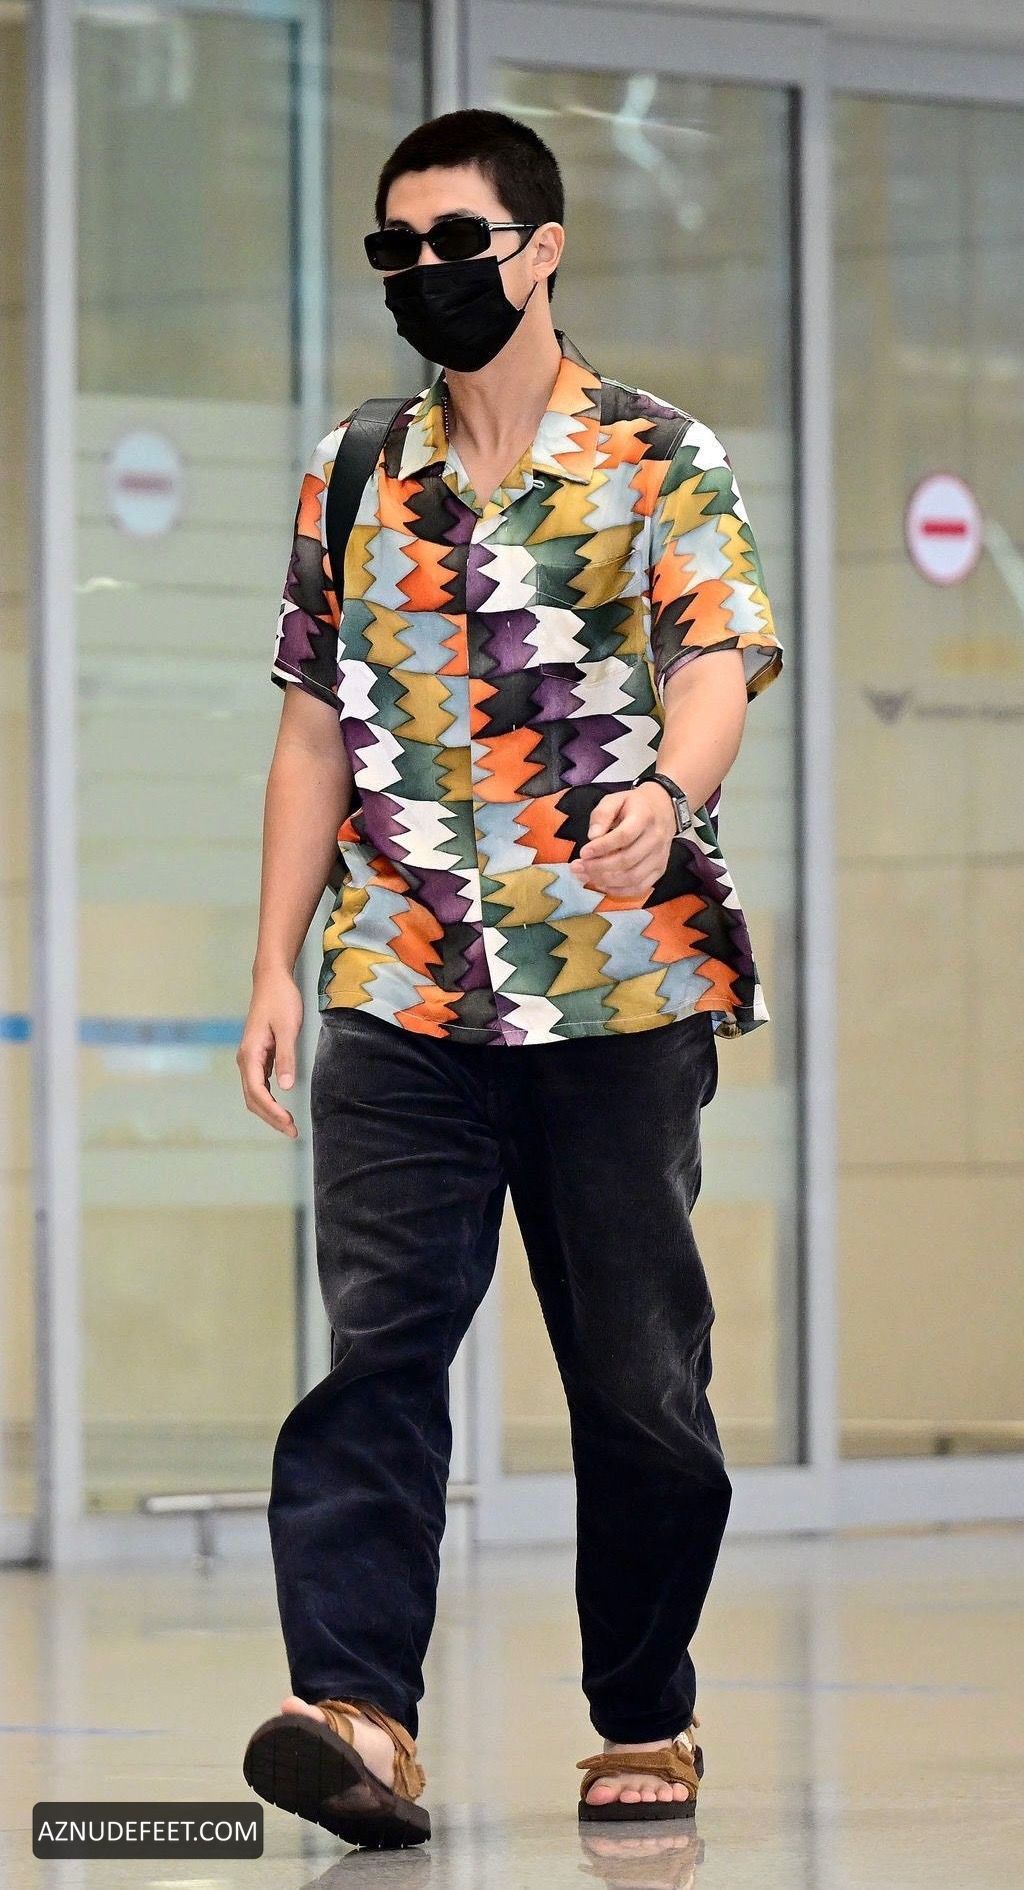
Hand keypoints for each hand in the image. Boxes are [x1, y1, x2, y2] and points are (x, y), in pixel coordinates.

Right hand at [237, 969, 303, 1136]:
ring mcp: (250, 1058)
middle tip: (293, 1132)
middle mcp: (245, 1059)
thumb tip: (286, 1087)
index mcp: (250, 1054)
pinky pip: (259, 1085)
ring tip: (288, 1125)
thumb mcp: (288, 1028)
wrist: (272, 980)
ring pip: (255, 1093)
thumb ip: (287, 1057)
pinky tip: (282, 1106)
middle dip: (271, 1117)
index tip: (289, 1124)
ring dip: (269, 1111)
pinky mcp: (258, 1056)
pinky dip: (269, 1099)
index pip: (257, 1092)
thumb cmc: (281, 1000)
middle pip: (253, 1098)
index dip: (272, 1111)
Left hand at [568, 782, 675, 899]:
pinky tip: (602, 884)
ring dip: (605, 881)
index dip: (602, 847)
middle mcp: (656, 839)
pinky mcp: (659, 870)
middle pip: (627, 860)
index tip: (583, 852)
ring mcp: (660, 857)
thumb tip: (592, 836)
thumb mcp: (615, 799)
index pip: (624, 836)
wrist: (663, 810)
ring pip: (632, 877)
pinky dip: (618, 890)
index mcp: (644, 817)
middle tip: (577, 867)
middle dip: (598, 867)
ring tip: (585, 876)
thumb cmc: (634, 805)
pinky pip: (639, 888)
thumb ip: (602, 814)